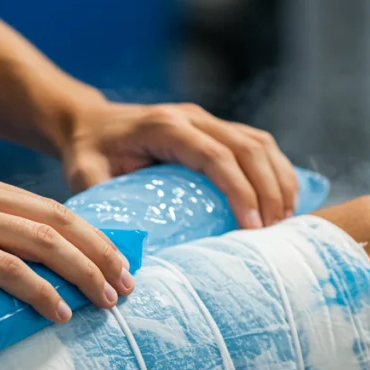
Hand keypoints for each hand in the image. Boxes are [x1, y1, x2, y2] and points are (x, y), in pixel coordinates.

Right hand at [0, 167, 133, 321]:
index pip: (46, 208)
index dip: (88, 236)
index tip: (112, 263)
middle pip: (58, 222)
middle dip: (101, 254)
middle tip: (127, 284)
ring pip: (43, 242)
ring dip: (83, 274)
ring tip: (107, 301)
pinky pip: (7, 269)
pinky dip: (40, 292)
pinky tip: (59, 313)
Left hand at [60, 101, 299, 228]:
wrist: (89, 124)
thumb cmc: (87, 153)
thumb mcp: (84, 176)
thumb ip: (102, 203)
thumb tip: (121, 253)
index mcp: (164, 126)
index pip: (215, 155)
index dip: (239, 190)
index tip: (251, 227)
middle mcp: (192, 117)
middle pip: (248, 148)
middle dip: (269, 190)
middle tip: (274, 232)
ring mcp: (207, 119)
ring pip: (259, 143)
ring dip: (279, 180)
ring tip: (285, 221)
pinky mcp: (216, 128)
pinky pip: (257, 144)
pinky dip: (276, 171)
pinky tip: (282, 201)